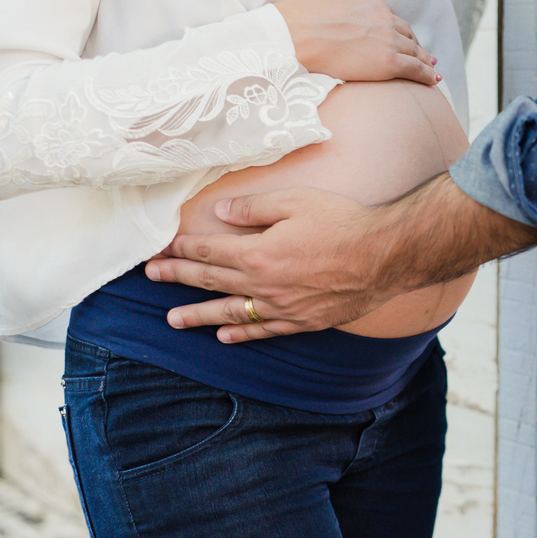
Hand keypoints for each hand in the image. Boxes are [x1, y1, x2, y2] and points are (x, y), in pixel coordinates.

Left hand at [146, 186, 401, 342]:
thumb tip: (220, 213)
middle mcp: (264, 285)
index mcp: (258, 252)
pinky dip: (242, 334)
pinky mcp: (303, 321)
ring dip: (198, 316)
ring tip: (173, 320)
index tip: (161, 250)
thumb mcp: (296, 201)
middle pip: (211, 282)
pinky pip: (264, 331)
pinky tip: (224, 336)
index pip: (208, 251)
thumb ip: (254, 207)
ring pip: (231, 313)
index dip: (182, 250)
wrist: (384, 256)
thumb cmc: (343, 222)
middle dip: (178, 279)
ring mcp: (283, 307)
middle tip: (151, 278)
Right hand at [275, 0, 440, 85]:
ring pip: (415, 51)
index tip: (399, 38)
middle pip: (406, 33)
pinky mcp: (389, 62)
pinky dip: (427, 75)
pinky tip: (433, 80)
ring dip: (424, 59)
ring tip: (431, 67)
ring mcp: (389, 40)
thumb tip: (346, 7)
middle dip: (414, 43)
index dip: (396, 29)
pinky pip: (415, 69)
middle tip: (422, 53)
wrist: (295, 36)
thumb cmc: (300, 18)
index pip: (390, 17)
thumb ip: (346, 2)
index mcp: (372, 0)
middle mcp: (385, 17)